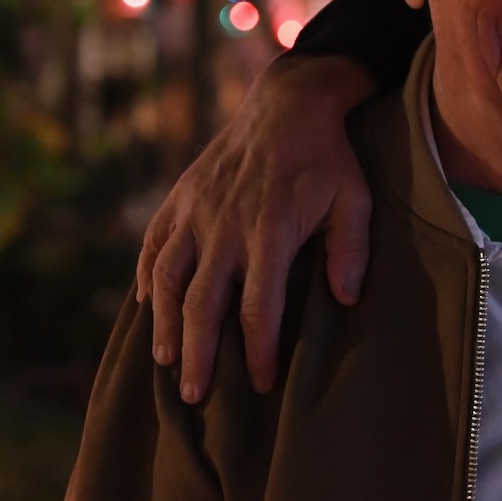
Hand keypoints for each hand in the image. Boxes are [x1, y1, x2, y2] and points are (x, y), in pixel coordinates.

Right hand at [136, 53, 376, 401]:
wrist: (288, 103)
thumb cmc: (327, 159)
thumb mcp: (354, 198)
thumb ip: (351, 248)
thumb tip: (345, 298)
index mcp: (269, 229)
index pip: (258, 305)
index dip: (258, 350)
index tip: (261, 383)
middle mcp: (224, 224)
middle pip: (203, 303)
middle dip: (198, 354)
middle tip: (194, 397)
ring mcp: (196, 210)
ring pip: (168, 277)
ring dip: (164, 324)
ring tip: (166, 361)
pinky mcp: (180, 198)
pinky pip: (154, 244)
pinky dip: (147, 278)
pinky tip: (148, 307)